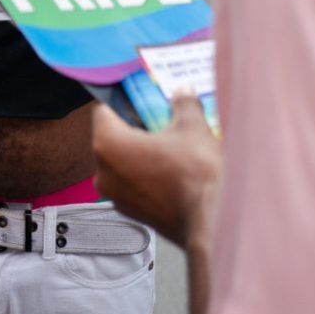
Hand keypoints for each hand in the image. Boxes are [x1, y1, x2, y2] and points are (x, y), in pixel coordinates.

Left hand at [92, 93, 221, 247]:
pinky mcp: (130, 212)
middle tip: (162, 121)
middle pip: (112, 138)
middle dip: (136, 128)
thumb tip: (182, 91)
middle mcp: (103, 172)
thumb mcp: (192, 127)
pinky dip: (146, 175)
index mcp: (108, 144)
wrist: (211, 222)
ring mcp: (115, 196)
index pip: (103, 110)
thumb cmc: (195, 174)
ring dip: (142, 154)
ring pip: (123, 163)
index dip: (124, 102)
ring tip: (171, 147)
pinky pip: (132, 184)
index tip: (142, 100)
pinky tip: (172, 171)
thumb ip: (183, 104)